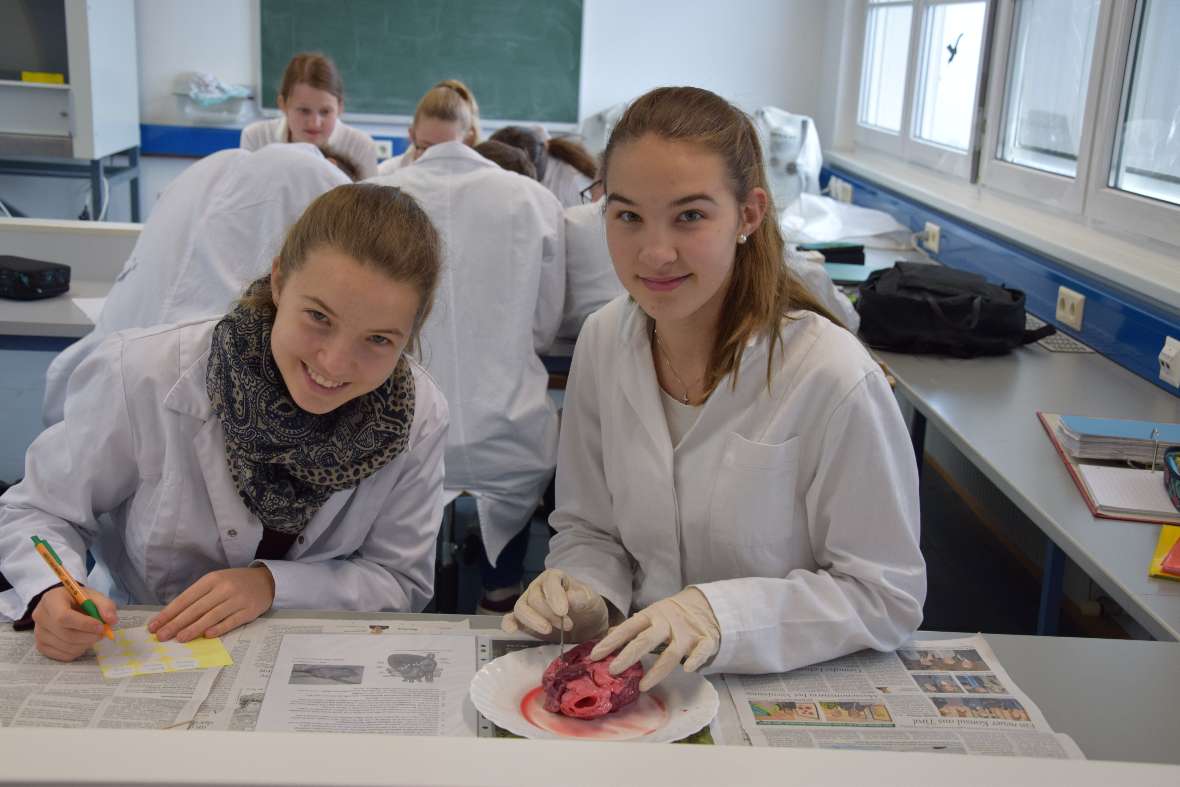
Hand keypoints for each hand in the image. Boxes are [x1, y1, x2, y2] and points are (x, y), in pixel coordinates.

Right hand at [32, 586, 117, 661]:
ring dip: (85, 644)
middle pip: (65, 634)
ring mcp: (38, 633)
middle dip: (88, 636)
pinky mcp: (41, 646)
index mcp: (51, 600)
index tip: (101, 626)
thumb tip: (111, 621)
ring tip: (92, 636)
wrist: (63, 605)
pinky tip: (82, 642)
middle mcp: (40, 617)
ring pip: (65, 647)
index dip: (84, 624)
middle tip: (102, 633)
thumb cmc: (78, 600)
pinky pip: (62, 655)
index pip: (63, 617)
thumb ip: (105, 605)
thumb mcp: (93, 596)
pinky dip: (77, 651)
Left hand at [149, 567, 274, 642]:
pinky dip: (218, 629)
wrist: (266, 580)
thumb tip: (174, 617)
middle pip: (196, 608)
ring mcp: (237, 599)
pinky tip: (207, 636)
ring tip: (180, 638)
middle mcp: (224, 588)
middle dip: (176, 623)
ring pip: (211, 616)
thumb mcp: (216, 583)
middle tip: (162, 635)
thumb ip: (198, 597)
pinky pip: (231, 621)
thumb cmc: (235, 583)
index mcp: (212, 579)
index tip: (155, 625)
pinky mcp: (249, 610)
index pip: (186, 598)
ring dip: (194, 628)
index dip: (169, 613)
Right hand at [501, 569, 609, 641]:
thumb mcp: (592, 601)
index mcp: (554, 577)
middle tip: (568, 625)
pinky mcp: (522, 620)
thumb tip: (571, 597)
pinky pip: (510, 619)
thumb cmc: (586, 607)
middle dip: (549, 614)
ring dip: (534, 621)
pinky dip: (509, 624)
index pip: (549, 581)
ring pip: (521, 609)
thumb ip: (583, 598)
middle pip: (535, 598)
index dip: (554, 595)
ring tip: (549, 631)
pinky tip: (513, 630)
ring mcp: (528, 603)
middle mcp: (537, 588)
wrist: (585, 623)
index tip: (563, 611)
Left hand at [590, 586, 719, 691]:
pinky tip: (688, 669)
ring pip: (672, 652)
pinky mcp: (705, 639)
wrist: (704, 605)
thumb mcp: (650, 616)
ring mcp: (686, 632)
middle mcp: (667, 623)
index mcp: (651, 616)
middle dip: (629, 655)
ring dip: (657, 669)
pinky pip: (702, 650)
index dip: (611, 641)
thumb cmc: (670, 616)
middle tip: (613, 670)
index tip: (595, 655)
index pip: (628, 628)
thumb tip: (605, 638)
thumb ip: (631, 629)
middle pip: (647, 640)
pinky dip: (696, 659)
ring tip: (643, 685)